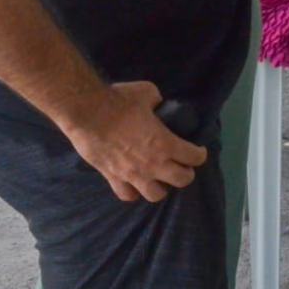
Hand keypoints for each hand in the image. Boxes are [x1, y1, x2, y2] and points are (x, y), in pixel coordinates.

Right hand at [62, 81, 207, 202]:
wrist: (88, 113)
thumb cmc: (120, 101)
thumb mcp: (148, 92)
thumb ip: (158, 100)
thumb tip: (158, 102)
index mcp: (165, 143)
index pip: (194, 157)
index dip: (200, 154)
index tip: (199, 149)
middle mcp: (153, 164)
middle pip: (181, 180)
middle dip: (187, 173)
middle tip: (183, 165)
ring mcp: (133, 175)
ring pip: (156, 195)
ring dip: (162, 187)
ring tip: (160, 178)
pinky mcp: (113, 178)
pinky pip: (128, 195)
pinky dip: (135, 192)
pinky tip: (136, 184)